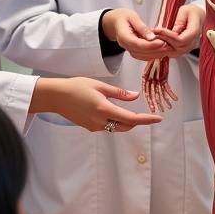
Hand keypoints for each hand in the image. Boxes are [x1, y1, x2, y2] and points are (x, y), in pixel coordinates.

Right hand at [32, 78, 161, 131]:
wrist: (56, 97)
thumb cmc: (76, 87)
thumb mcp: (100, 86)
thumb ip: (119, 93)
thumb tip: (135, 96)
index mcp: (105, 109)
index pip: (131, 118)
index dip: (146, 119)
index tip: (158, 119)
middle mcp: (101, 121)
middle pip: (126, 126)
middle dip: (137, 121)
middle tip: (147, 115)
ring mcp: (94, 126)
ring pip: (117, 127)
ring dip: (126, 122)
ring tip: (131, 112)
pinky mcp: (89, 127)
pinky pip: (107, 127)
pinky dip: (114, 121)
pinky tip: (112, 111)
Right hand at [102, 8, 168, 60]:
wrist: (114, 22)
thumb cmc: (123, 17)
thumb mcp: (132, 17)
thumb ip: (142, 27)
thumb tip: (152, 37)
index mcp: (123, 36)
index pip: (138, 44)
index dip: (151, 45)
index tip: (162, 42)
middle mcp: (125, 46)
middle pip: (142, 52)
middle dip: (156, 50)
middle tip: (169, 46)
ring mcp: (129, 49)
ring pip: (143, 56)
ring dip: (156, 54)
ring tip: (167, 48)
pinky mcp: (134, 51)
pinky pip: (143, 56)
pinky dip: (153, 54)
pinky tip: (161, 51)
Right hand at [142, 56, 177, 113]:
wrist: (160, 48)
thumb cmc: (154, 52)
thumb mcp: (150, 58)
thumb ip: (151, 64)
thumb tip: (156, 64)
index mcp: (145, 76)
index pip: (146, 91)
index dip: (149, 100)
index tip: (152, 107)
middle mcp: (150, 80)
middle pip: (153, 94)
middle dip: (157, 103)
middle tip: (161, 110)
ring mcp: (157, 80)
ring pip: (160, 93)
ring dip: (164, 100)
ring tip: (168, 107)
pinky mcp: (163, 79)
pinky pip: (167, 88)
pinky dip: (171, 94)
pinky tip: (174, 98)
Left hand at [150, 3, 203, 57]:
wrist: (197, 16)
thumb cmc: (191, 12)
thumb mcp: (185, 11)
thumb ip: (179, 21)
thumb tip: (173, 32)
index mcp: (194, 32)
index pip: (180, 40)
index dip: (168, 36)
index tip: (157, 29)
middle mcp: (192, 43)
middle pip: (176, 48)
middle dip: (163, 41)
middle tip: (152, 33)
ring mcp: (188, 48)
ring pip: (173, 52)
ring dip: (162, 46)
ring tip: (153, 36)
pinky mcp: (182, 49)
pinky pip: (172, 52)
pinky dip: (163, 48)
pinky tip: (157, 41)